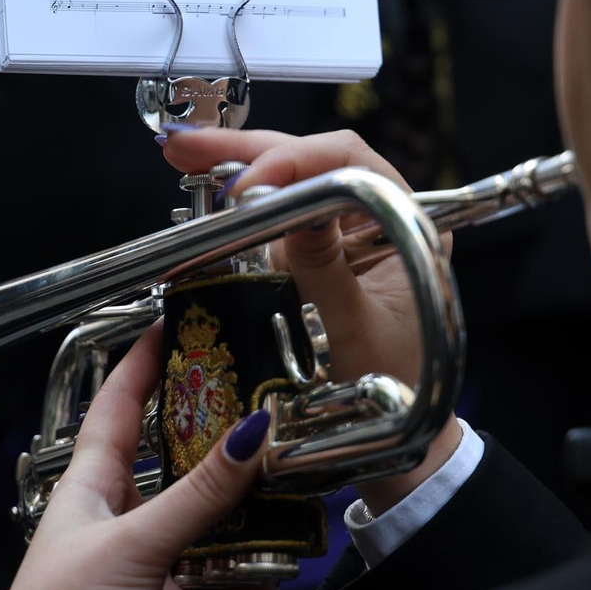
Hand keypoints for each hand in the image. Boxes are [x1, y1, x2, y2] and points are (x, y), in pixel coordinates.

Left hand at [0, 323, 276, 589]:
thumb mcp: (136, 541)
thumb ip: (200, 494)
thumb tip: (250, 434)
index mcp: (93, 485)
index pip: (119, 405)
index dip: (145, 361)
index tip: (177, 322)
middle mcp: (123, 519)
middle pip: (180, 464)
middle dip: (222, 443)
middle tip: (266, 408)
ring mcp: (151, 567)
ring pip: (212, 526)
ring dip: (250, 516)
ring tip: (290, 492)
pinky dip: (255, 582)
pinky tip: (278, 570)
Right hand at [162, 128, 461, 514]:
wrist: (397, 442)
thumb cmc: (395, 389)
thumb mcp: (353, 329)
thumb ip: (322, 266)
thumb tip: (287, 199)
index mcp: (408, 223)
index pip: (349, 164)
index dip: (291, 163)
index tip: (242, 188)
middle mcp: (378, 219)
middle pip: (311, 161)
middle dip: (245, 151)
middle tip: (185, 147)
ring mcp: (344, 235)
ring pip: (288, 182)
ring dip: (233, 167)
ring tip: (182, 157)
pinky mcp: (317, 255)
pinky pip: (276, 216)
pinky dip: (237, 204)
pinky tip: (203, 191)